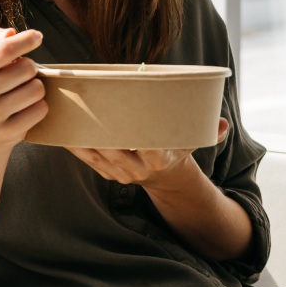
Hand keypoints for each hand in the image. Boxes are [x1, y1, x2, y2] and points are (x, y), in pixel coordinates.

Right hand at [0, 27, 47, 152]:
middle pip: (26, 69)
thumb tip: (10, 33)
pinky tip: (28, 107)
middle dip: (31, 68)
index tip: (38, 37)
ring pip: (36, 90)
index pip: (3, 49)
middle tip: (24, 74)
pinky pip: (40, 110)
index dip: (25, 41)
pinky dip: (39, 106)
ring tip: (25, 90)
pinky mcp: (7, 132)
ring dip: (37, 87)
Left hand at [65, 118, 229, 193]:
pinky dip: (74, 145)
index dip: (133, 135)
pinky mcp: (106, 173)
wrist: (166, 180)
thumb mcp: (193, 143)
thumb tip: (223, 123)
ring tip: (69, 113)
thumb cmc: (177, 151)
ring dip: (81, 135)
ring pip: (95, 153)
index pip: (144, 146)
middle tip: (86, 105)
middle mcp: (136, 169)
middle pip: (113, 148)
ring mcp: (119, 173)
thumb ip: (209, 133)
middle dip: (99, 130)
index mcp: (158, 159)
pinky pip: (86, 158)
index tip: (122, 116)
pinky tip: (62, 130)